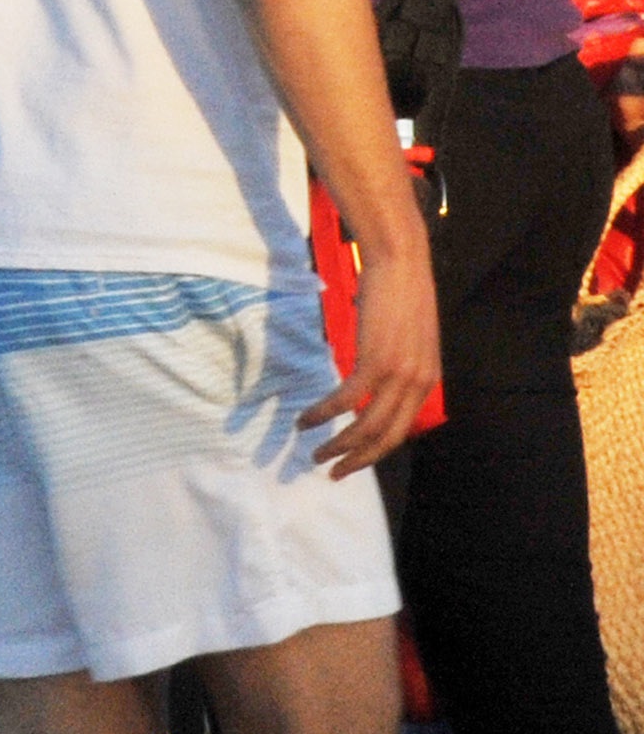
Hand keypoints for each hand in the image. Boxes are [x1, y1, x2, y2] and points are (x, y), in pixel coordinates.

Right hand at [298, 230, 440, 480]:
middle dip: (358, 460)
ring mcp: (398, 374)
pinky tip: (306, 419)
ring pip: (366, 426)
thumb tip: (374, 381)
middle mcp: (418, 383)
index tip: (352, 461)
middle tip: (333, 472)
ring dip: (339, 445)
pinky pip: (347, 400)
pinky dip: (324, 413)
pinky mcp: (376, 361)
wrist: (401, 262)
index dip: (375, 451)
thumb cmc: (400, 292)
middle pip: (386, 438)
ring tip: (315, 453)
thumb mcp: (408, 337)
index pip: (401, 430)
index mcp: (427, 380)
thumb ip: (398, 364)